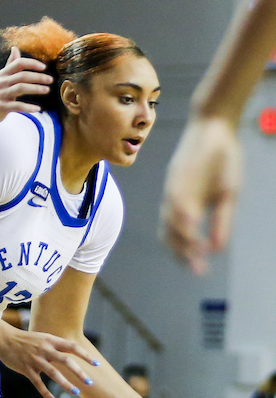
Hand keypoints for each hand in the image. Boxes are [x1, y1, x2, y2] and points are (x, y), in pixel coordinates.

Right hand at [0, 47, 52, 124]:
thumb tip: (15, 48)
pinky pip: (17, 106)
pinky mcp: (1, 107)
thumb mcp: (1, 77)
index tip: (43, 67)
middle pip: (22, 76)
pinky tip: (37, 109)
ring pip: (21, 89)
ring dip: (36, 89)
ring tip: (46, 90)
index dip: (32, 63)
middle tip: (50, 80)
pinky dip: (28, 107)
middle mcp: (2, 82)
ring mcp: (1, 95)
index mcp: (3, 74)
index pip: (19, 63)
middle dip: (38, 77)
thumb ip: (10, 64)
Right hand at [0, 323, 97, 397]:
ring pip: (54, 374)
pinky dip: (46, 393)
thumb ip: (54, 346)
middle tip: (90, 382)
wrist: (3, 338)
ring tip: (76, 392)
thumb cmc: (24, 339)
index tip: (96, 364)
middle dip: (80, 373)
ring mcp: (35, 360)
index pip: (72, 347)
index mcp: (50, 341)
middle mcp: (45, 350)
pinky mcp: (26, 369)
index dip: (85, 355)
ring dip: (66, 384)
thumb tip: (68, 353)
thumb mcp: (41, 338)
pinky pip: (38, 384)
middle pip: (66, 361)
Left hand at [160, 117, 241, 273]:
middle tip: (198, 268)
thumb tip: (218, 249)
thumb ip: (222, 221)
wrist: (214, 126)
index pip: (180, 238)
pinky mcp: (177, 176)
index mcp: (188, 208)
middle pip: (171, 234)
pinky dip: (182, 216)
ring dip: (183, 238)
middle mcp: (176, 202)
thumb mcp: (227, 195)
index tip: (202, 271)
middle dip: (183, 253)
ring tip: (197, 253)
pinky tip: (193, 226)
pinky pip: (176, 199)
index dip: (188, 256)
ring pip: (171, 219)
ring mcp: (174, 189)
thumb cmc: (221, 160)